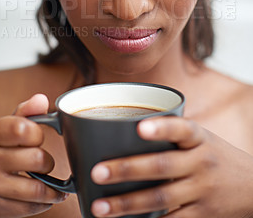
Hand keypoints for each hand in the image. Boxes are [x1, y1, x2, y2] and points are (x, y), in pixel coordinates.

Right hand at [0, 94, 66, 217]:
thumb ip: (22, 114)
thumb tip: (42, 100)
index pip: (21, 129)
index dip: (37, 132)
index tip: (37, 136)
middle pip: (35, 159)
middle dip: (47, 160)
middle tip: (43, 161)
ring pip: (36, 188)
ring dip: (52, 187)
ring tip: (53, 183)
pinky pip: (27, 208)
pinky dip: (44, 203)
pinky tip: (46, 197)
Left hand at [90, 116, 252, 217]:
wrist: (252, 186)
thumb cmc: (214, 156)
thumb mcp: (202, 139)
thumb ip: (174, 136)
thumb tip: (125, 132)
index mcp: (199, 138)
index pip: (182, 128)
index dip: (161, 127)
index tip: (140, 128)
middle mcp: (201, 162)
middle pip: (162, 166)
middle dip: (127, 169)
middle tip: (98, 172)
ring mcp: (202, 190)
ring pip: (161, 198)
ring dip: (128, 204)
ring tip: (99, 207)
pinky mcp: (202, 215)